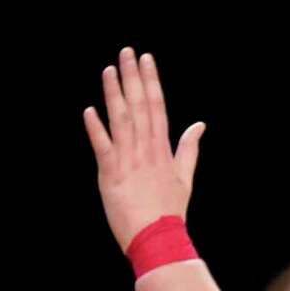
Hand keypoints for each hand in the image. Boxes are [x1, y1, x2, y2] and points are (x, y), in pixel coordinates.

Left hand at [84, 50, 203, 252]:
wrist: (158, 238)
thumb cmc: (170, 211)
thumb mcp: (185, 178)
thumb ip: (190, 148)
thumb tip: (199, 124)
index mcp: (163, 149)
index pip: (157, 106)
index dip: (151, 81)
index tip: (147, 59)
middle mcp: (146, 150)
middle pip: (139, 107)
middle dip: (133, 77)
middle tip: (126, 52)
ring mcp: (128, 161)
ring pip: (121, 121)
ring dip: (114, 94)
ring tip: (109, 70)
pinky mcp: (111, 175)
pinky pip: (103, 147)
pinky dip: (96, 129)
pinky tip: (89, 110)